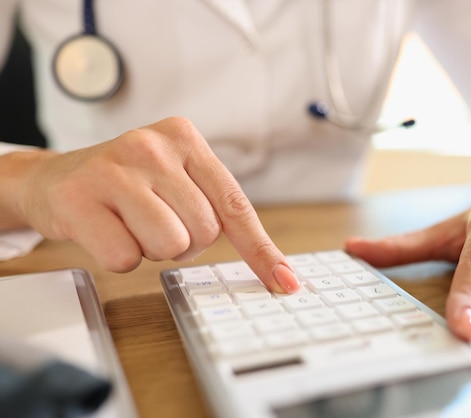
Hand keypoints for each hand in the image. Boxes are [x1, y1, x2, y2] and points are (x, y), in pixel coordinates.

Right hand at [2, 117, 299, 292]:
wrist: (57, 179)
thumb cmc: (128, 185)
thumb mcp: (177, 177)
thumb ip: (216, 205)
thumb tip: (272, 265)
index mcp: (186, 139)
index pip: (235, 206)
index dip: (262, 250)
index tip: (285, 282)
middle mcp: (152, 146)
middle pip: (204, 233)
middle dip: (184, 241)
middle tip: (155, 221)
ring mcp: (115, 169)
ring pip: (169, 246)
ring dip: (152, 249)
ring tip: (131, 223)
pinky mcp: (81, 198)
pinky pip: (126, 259)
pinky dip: (119, 257)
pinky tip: (106, 228)